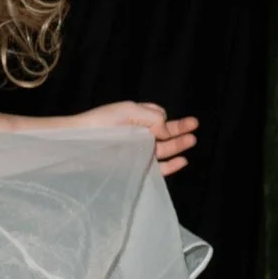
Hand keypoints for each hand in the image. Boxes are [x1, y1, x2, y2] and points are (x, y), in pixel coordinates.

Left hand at [72, 100, 198, 175]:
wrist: (82, 141)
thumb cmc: (102, 122)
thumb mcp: (130, 110)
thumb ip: (153, 117)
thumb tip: (167, 132)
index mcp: (136, 118)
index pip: (157, 115)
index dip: (166, 117)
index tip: (174, 120)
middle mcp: (138, 134)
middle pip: (165, 132)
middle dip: (180, 129)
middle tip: (195, 126)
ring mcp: (137, 150)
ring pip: (164, 149)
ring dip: (179, 145)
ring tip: (192, 140)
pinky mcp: (135, 165)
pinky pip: (157, 168)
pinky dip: (170, 166)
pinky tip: (182, 160)